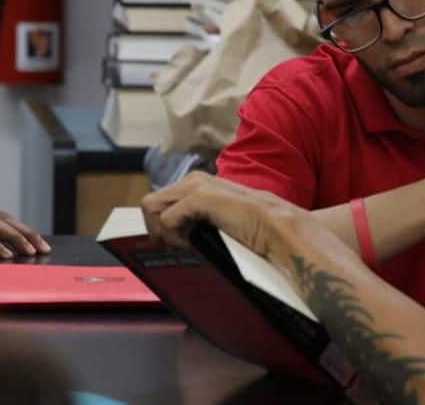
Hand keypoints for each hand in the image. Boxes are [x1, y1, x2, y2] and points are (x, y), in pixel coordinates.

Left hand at [141, 171, 301, 259]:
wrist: (275, 227)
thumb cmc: (253, 229)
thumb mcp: (217, 222)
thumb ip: (196, 222)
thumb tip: (174, 237)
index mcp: (200, 184)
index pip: (161, 202)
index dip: (162, 225)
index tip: (178, 242)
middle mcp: (195, 180)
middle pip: (150, 204)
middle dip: (157, 228)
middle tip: (179, 245)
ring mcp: (195, 186)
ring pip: (150, 208)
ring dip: (162, 231)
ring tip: (185, 244)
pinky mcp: (198, 197)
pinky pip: (165, 218)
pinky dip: (173, 235)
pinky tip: (192, 242)